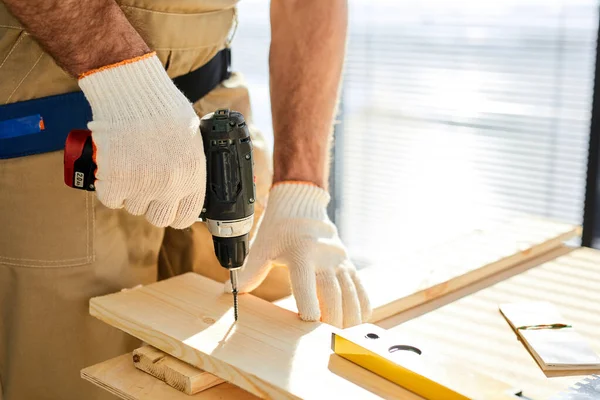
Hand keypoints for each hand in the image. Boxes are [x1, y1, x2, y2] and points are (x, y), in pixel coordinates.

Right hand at [78, 53, 205, 228]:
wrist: (133, 91)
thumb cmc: (163, 108)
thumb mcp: (191, 138)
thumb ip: (190, 166)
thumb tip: (187, 183)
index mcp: (193, 175)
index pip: (186, 215)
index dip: (175, 212)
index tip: (167, 206)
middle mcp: (171, 185)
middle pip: (158, 217)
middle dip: (151, 204)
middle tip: (144, 186)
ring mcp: (143, 185)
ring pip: (133, 207)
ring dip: (129, 193)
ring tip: (129, 167)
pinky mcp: (116, 181)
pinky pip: (110, 199)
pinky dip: (108, 187)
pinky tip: (112, 170)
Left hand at [226, 182, 370, 327]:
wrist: (302, 205)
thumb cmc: (279, 228)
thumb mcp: (261, 247)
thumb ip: (249, 271)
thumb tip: (231, 291)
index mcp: (301, 252)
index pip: (306, 284)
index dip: (308, 306)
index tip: (306, 323)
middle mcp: (325, 257)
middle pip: (333, 294)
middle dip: (331, 319)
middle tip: (325, 339)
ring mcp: (340, 261)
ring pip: (351, 294)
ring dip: (349, 318)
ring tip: (343, 336)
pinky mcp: (348, 264)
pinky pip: (361, 289)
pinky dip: (362, 308)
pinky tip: (357, 323)